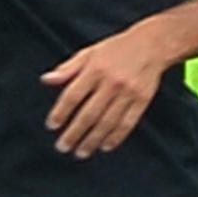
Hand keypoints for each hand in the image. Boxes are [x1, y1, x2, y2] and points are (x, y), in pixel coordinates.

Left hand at [41, 23, 176, 157]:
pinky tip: (105, 147)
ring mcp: (128, 93)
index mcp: (95, 69)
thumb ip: (67, 68)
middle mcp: (111, 82)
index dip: (61, 112)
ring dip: (93, 140)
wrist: (152, 44)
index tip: (52, 126)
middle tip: (63, 147)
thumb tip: (46, 79)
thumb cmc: (116, 49)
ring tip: (81, 152)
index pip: (73, 95)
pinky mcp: (142, 100)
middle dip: (74, 133)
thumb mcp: (89, 53)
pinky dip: (116, 137)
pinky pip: (127, 123)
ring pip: (107, 122)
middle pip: (89, 114)